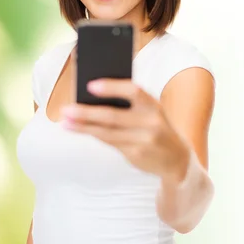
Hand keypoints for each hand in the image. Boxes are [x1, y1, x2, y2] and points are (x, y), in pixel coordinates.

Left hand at [61, 79, 189, 181]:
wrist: (177, 159)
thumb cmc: (156, 127)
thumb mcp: (150, 112)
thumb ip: (128, 104)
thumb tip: (92, 96)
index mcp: (154, 105)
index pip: (133, 91)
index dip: (111, 87)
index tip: (89, 85)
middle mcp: (151, 122)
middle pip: (113, 116)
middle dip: (86, 112)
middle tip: (66, 109)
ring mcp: (144, 140)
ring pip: (107, 132)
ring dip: (83, 127)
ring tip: (65, 121)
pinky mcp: (136, 155)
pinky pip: (109, 143)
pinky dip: (93, 135)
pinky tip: (79, 129)